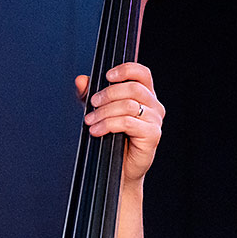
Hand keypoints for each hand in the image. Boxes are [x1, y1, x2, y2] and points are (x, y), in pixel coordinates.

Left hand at [75, 62, 164, 182]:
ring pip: (129, 105)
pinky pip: (128, 123)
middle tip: (93, 103)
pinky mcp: (152, 135)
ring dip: (104, 112)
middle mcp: (153, 105)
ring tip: (90, 121)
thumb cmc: (112, 138)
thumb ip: (89, 95)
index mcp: (144, 95)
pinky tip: (97, 130)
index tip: (107, 76)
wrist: (119, 168)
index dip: (126, 69)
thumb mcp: (97, 111)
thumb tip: (81, 80)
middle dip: (108, 94)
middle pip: (133, 88)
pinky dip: (108, 124)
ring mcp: (155, 120)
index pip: (142, 73)